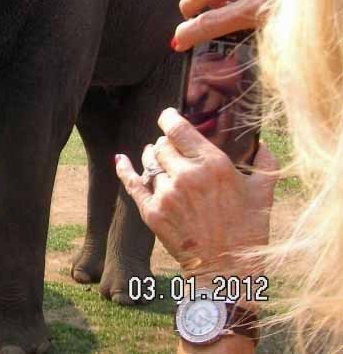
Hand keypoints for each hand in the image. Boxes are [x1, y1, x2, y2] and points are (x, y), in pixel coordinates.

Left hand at [115, 108, 277, 279]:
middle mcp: (186, 176)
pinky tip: (121, 160)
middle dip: (167, 144)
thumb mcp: (263, 194)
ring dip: (154, 159)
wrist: (228, 270)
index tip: (169, 116)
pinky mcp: (151, 211)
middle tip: (174, 150)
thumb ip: (264, 164)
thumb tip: (261, 143)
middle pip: (162, 144)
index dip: (169, 117)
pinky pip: (132, 182)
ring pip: (149, 162)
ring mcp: (166, 194)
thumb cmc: (248, 231)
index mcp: (213, 165)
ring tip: (161, 161)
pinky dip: (125, 169)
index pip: (178, 128)